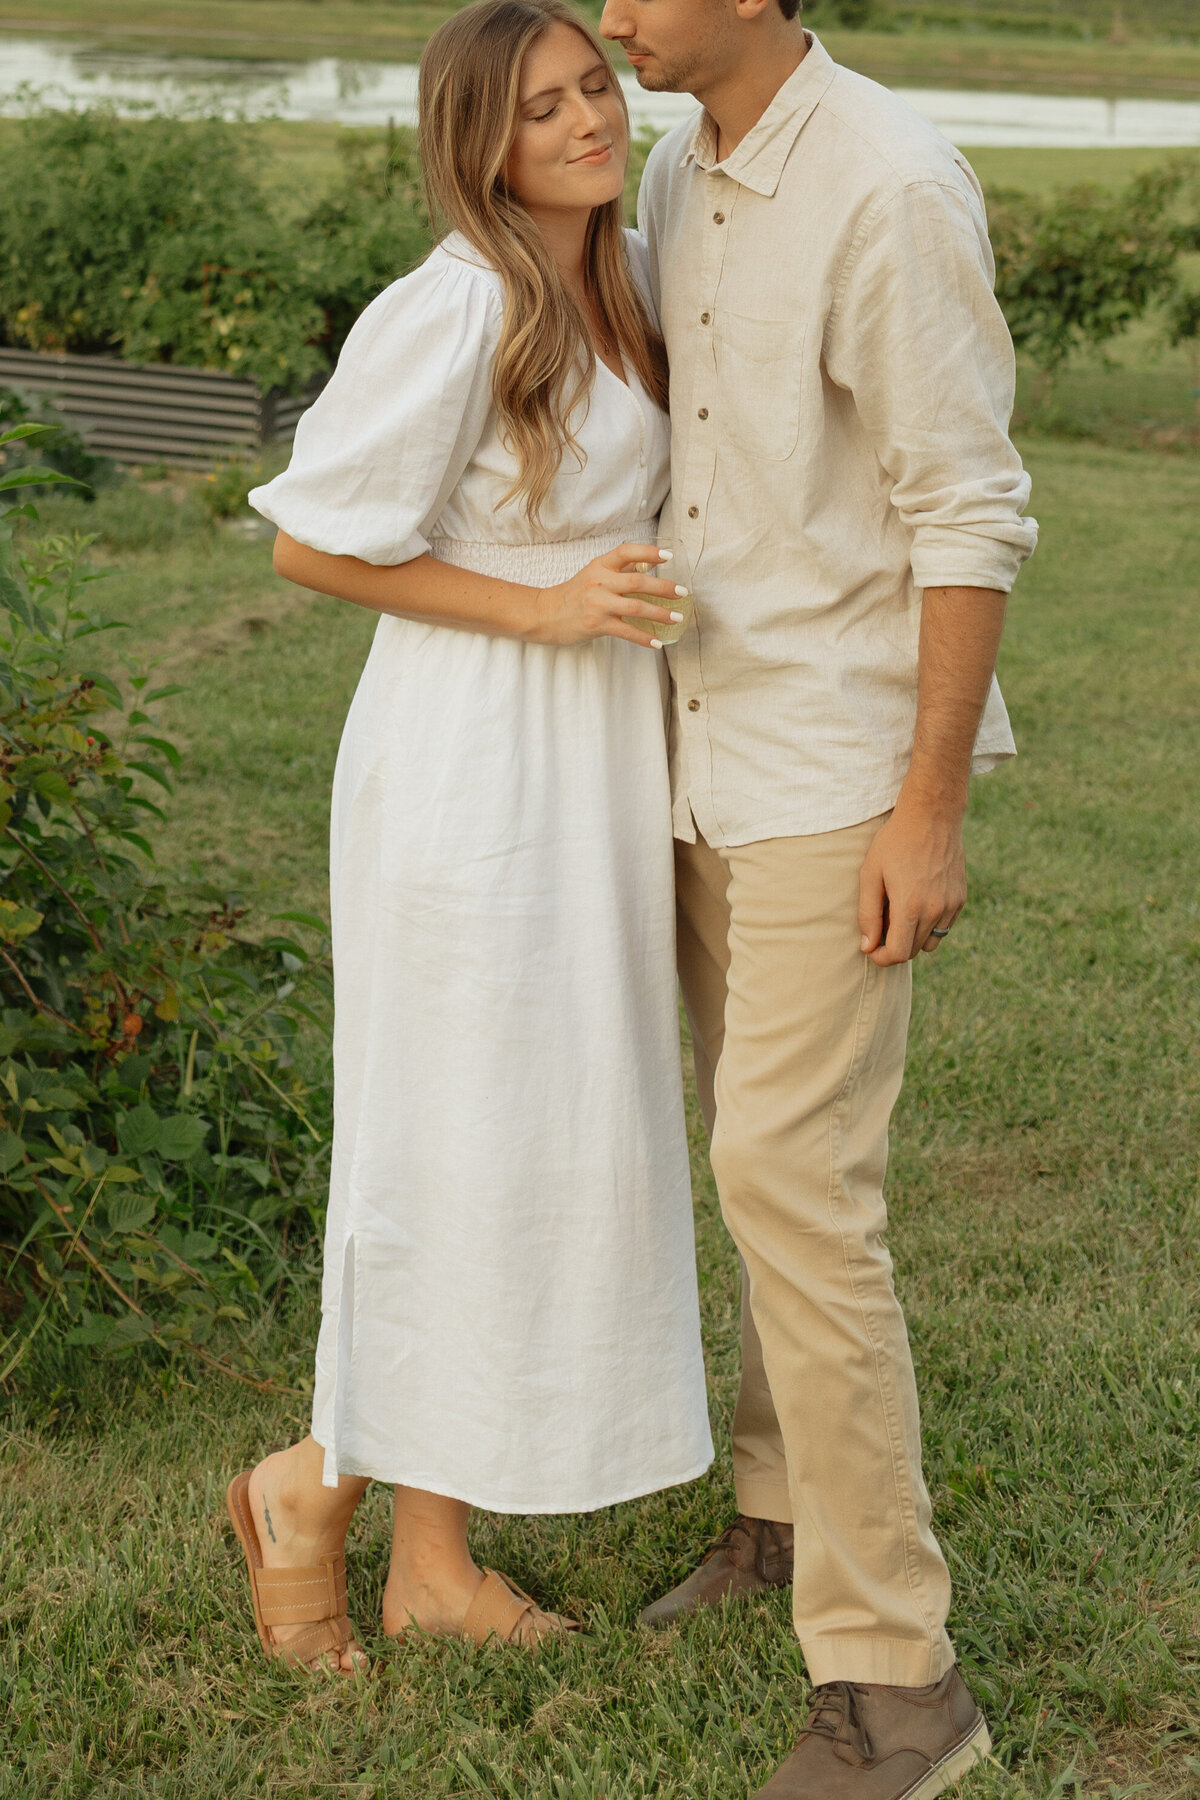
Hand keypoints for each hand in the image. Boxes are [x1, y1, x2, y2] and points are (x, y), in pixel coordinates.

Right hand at [528, 543, 687, 647]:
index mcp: (600, 566)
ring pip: (636, 606)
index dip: (649, 552)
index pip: (627, 552)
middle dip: (664, 588)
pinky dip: (643, 637)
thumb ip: (620, 569)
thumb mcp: (594, 575)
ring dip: (660, 613)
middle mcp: (600, 581)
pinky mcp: (597, 625)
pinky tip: (657, 642)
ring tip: (676, 618)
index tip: (669, 556)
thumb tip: (648, 564)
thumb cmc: (573, 595)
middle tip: (683, 593)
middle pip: (638, 581)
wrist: (545, 614)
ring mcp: (598, 604)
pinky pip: (626, 631)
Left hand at [857, 799, 966, 966]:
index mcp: (910, 907)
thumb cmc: (894, 843)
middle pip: (913, 950)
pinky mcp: (960, 899)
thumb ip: (868, 914)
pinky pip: (943, 926)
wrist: (931, 817)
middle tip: (881, 923)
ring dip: (913, 937)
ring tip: (900, 912)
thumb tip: (867, 946)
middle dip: (895, 945)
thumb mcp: (871, 875)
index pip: (899, 954)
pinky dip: (929, 924)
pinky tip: (917, 900)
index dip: (882, 957)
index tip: (872, 949)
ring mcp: (951, 905)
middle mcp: (935, 911)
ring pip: (930, 942)